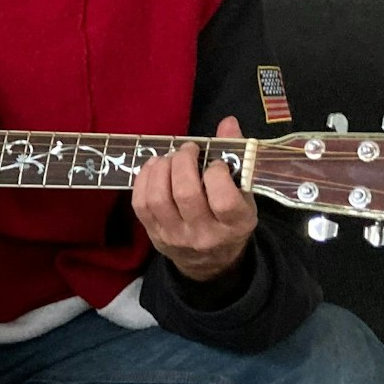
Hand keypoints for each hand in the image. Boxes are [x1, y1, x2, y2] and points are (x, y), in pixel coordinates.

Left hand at [132, 116, 258, 284]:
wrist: (210, 261)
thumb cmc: (229, 219)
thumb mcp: (243, 193)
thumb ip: (237, 157)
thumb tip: (228, 122)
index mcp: (235, 225)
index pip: (224, 200)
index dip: (216, 174)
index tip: (215, 162)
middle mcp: (204, 234)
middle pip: (186, 194)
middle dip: (183, 162)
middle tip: (187, 149)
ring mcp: (175, 236)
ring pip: (159, 199)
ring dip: (161, 168)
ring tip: (170, 157)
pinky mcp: (153, 234)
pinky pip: (140, 204)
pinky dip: (143, 179)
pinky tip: (154, 166)